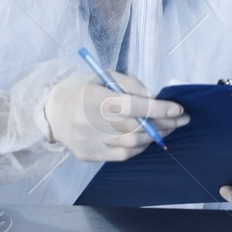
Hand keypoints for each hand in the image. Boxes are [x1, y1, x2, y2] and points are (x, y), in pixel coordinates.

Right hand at [42, 71, 187, 161]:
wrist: (51, 111)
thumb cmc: (82, 89)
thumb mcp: (104, 76)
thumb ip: (131, 85)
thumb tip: (156, 99)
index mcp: (93, 97)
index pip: (131, 106)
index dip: (157, 109)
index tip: (177, 109)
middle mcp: (89, 122)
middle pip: (135, 127)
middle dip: (163, 123)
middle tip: (180, 119)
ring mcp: (88, 141)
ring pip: (131, 144)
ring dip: (155, 136)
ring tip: (168, 128)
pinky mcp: (88, 155)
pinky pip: (122, 155)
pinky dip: (140, 147)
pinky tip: (148, 139)